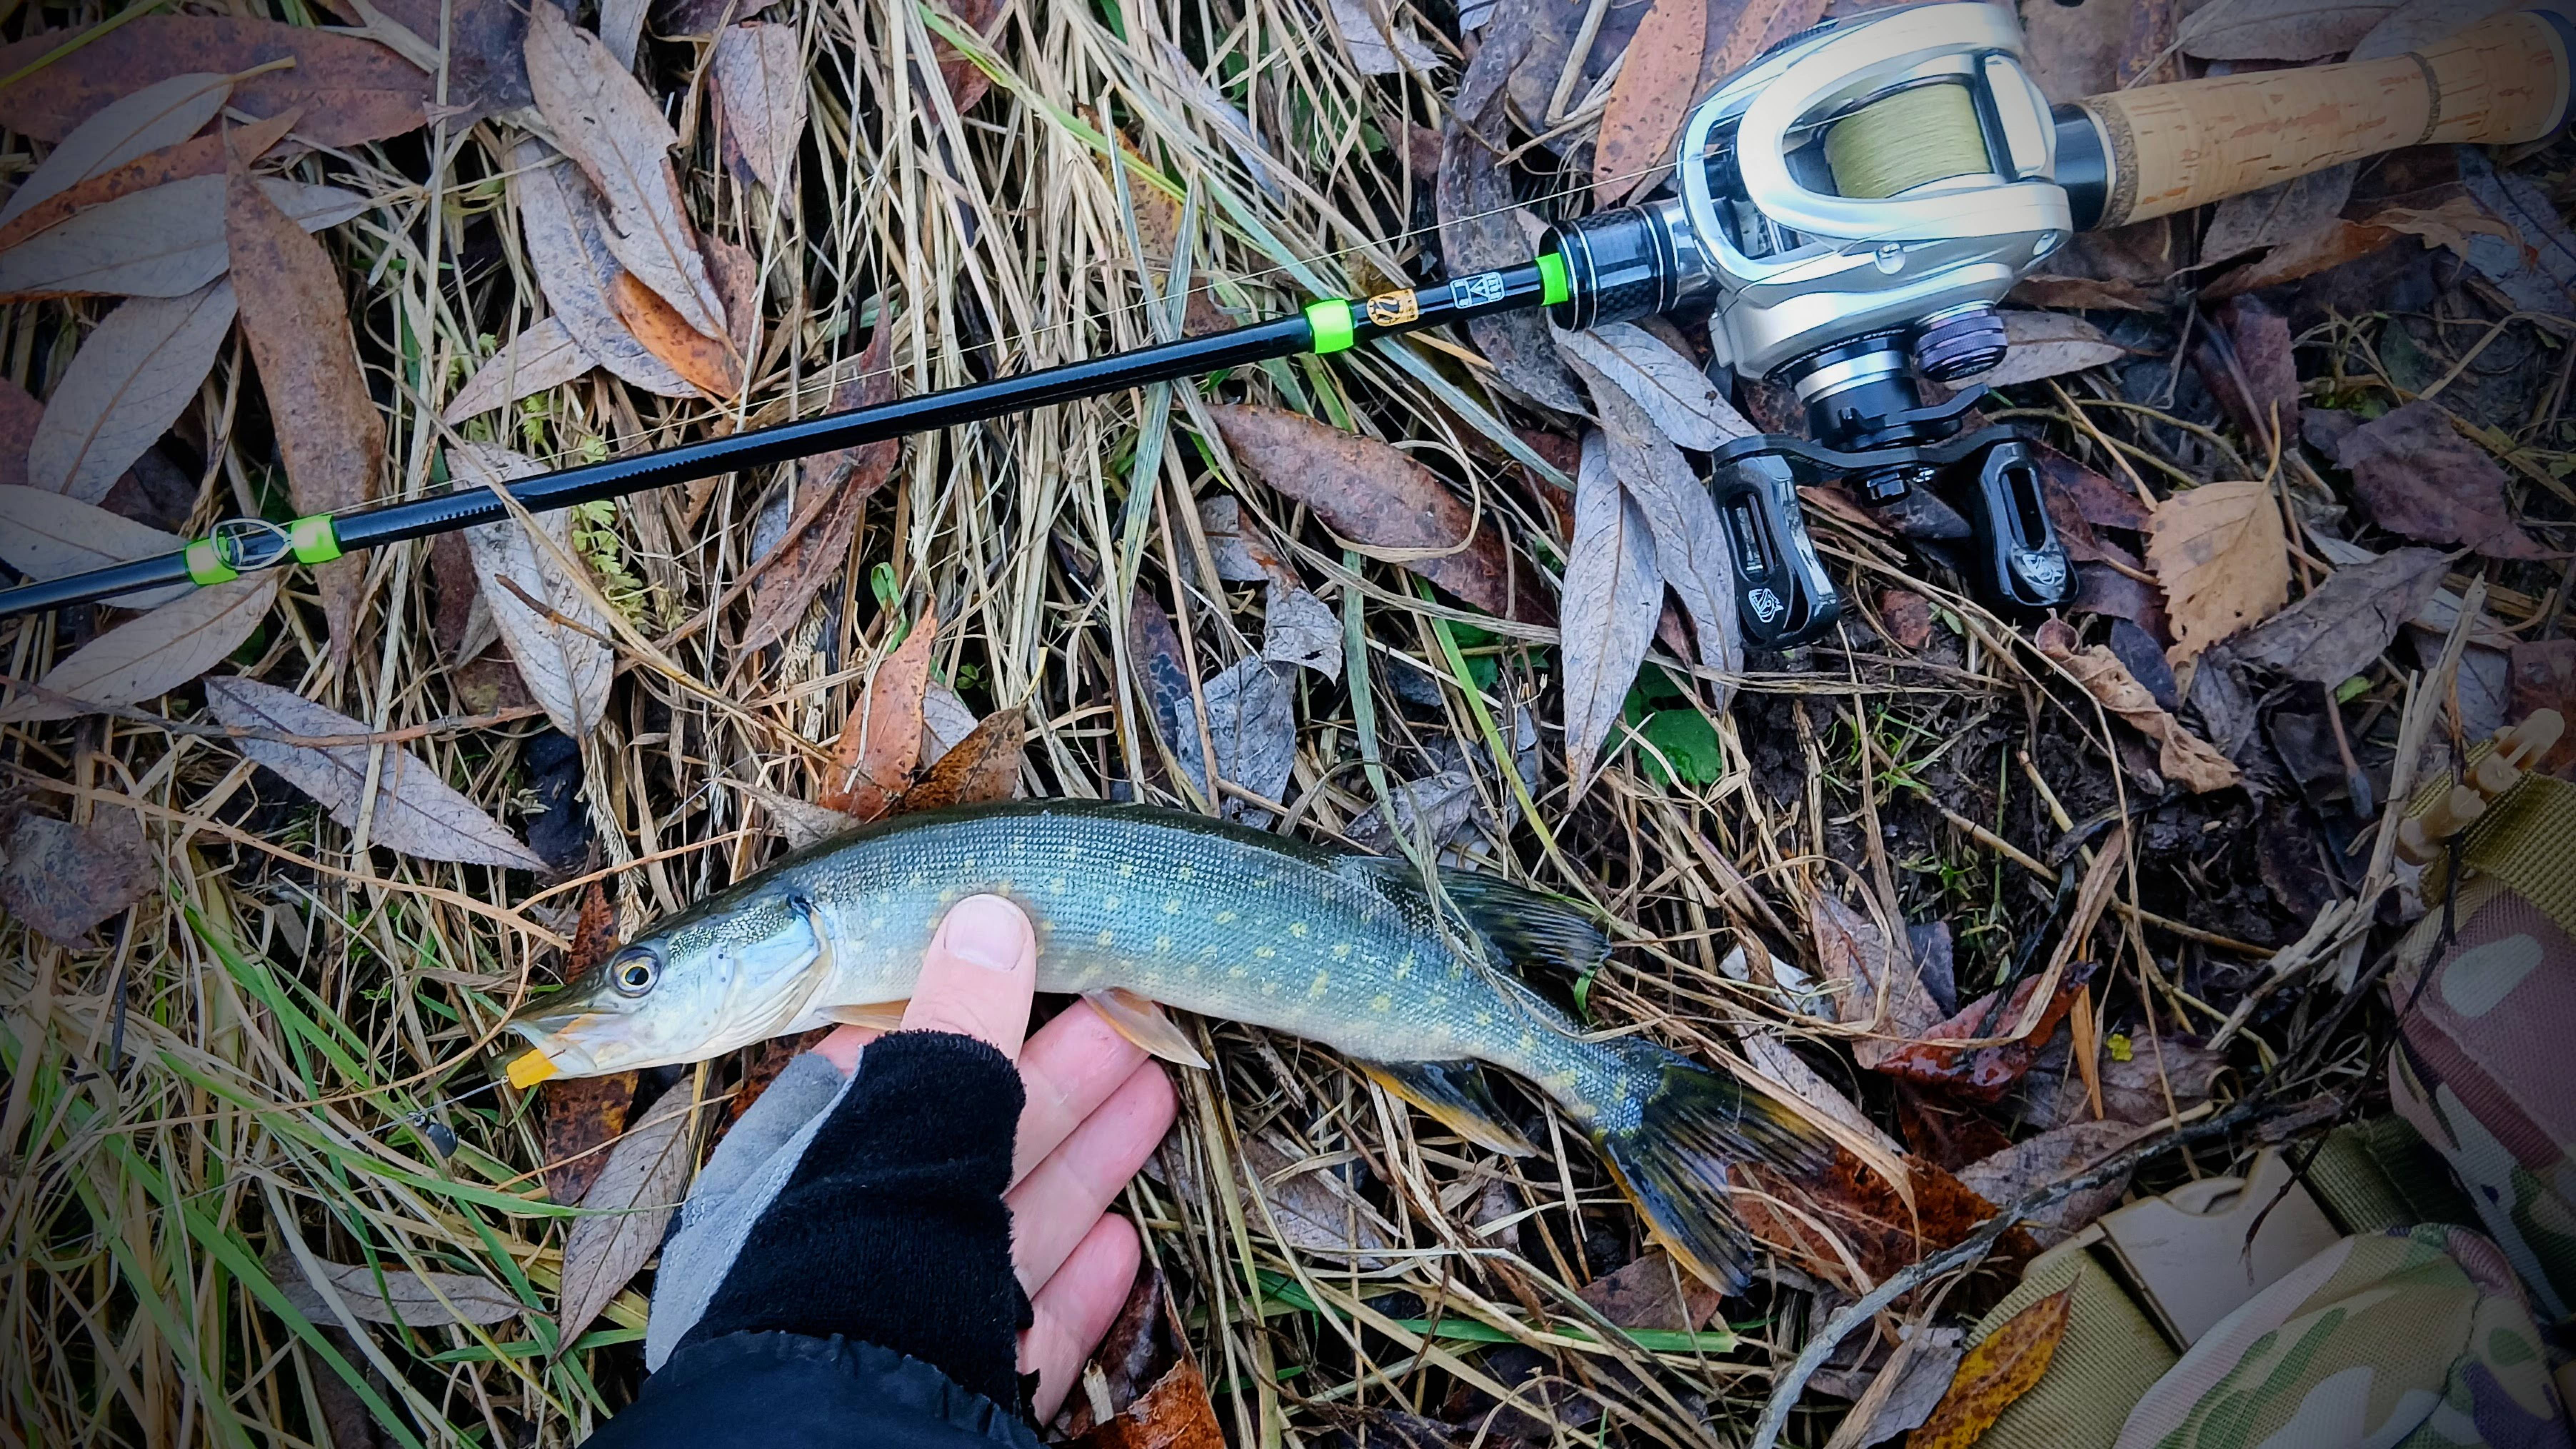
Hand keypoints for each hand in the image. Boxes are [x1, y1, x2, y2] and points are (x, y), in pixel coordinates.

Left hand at [812, 894, 1176, 1420]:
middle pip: (970, 1140)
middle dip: (1057, 1073)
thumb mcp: (906, 1119)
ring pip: (1014, 1221)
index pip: (890, 1067)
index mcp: (805, 1170)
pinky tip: (1129, 1240)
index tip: (1041, 960)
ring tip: (1160, 1094)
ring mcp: (914, 1317)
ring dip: (1089, 1155)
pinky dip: (1081, 1279)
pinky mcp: (967, 1385)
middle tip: (1137, 1010)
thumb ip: (953, 1028)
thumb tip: (988, 912)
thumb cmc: (856, 1258)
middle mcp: (854, 1240)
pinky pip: (1032, 1325)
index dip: (970, 1010)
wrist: (854, 1434)